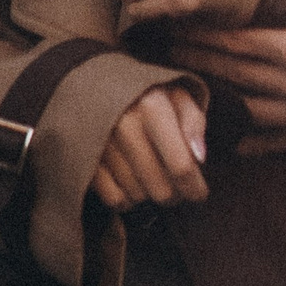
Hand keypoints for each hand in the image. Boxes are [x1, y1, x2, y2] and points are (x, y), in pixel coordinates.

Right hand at [91, 83, 209, 209]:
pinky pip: (114, 198)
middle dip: (177, 194)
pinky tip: (135, 185)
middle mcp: (124, 126)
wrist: (96, 85)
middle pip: (161, 188)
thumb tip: (200, 158)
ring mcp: (101, 145)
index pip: (181, 165)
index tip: (200, 194)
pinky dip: (128, 200)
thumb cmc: (148, 94)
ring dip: (152, 194)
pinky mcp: (86, 160)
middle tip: (180, 187)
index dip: (195, 188)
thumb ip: (194, 123)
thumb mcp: (178, 96)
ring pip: (139, 195)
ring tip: (157, 180)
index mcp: (152, 107)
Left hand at [175, 0, 285, 152]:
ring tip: (185, 91)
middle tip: (160, 55)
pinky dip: (250, 140)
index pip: (238, 42)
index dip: (201, 34)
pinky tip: (228, 135)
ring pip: (248, 114)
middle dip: (195, 63)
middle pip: (233, 77)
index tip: (173, 26)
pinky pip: (278, 143)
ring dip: (215, 101)